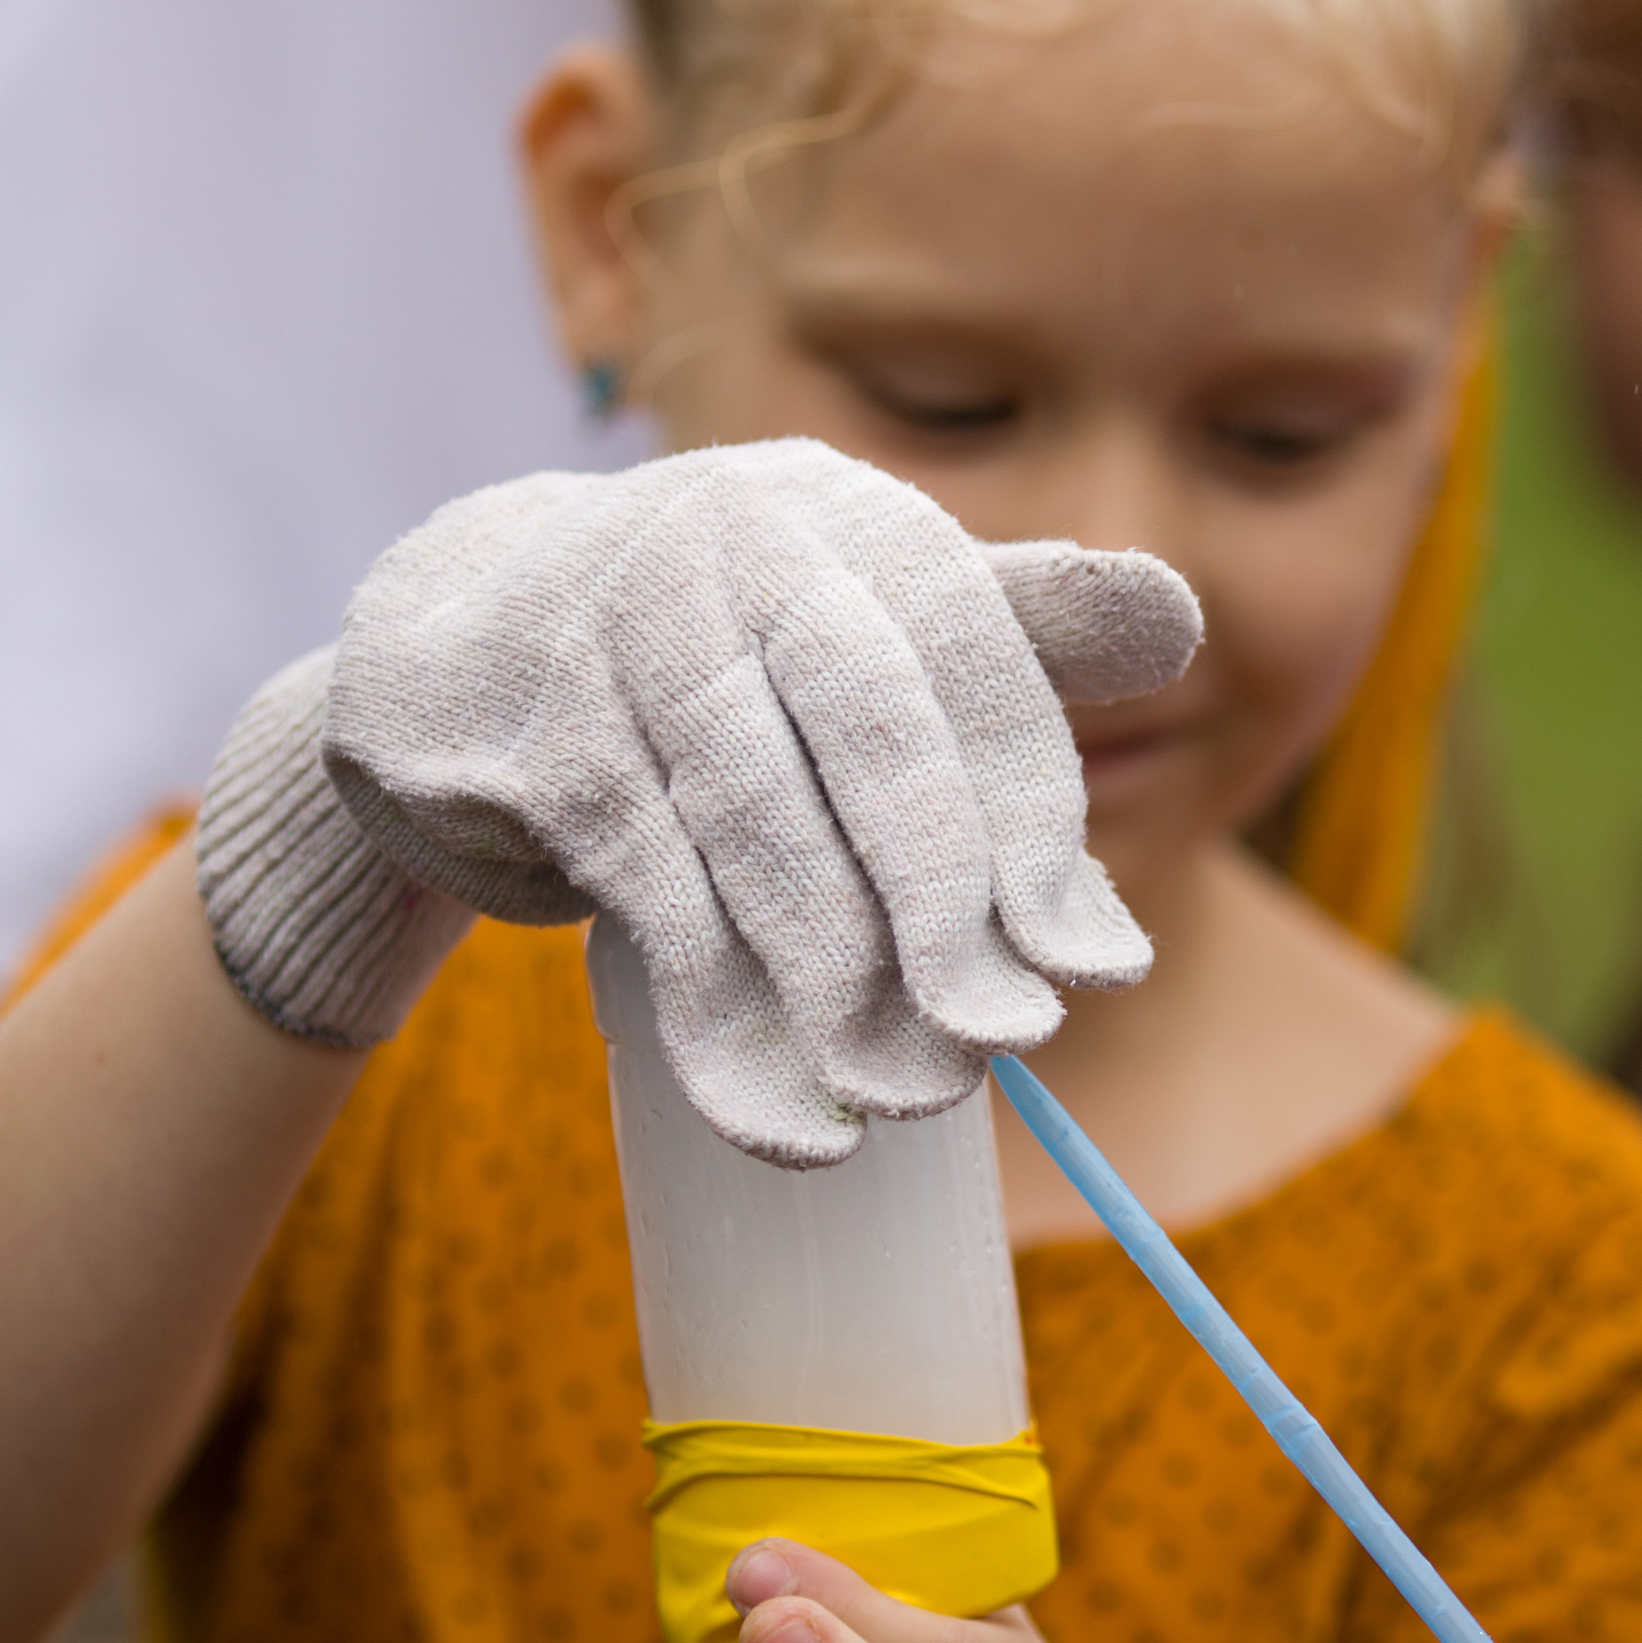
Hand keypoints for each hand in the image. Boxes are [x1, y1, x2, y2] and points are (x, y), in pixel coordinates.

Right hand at [194, 440, 1199, 1160]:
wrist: (460, 645)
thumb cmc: (719, 647)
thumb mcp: (866, 614)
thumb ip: (1018, 634)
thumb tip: (1180, 622)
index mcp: (856, 522)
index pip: (977, 675)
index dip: (1038, 829)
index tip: (1095, 966)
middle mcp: (745, 546)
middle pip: (872, 741)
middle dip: (945, 908)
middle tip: (1006, 1043)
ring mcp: (626, 638)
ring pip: (759, 838)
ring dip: (838, 991)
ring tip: (909, 1101)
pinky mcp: (539, 744)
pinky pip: (654, 907)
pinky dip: (724, 1028)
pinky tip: (786, 1121)